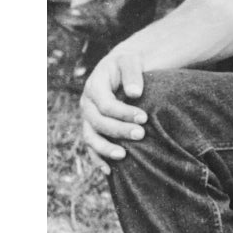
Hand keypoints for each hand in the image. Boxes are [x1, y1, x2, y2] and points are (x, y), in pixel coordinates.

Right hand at [79, 50, 147, 174]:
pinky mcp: (92, 128)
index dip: (124, 113)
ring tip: (123, 156)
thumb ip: (132, 73)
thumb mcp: (131, 61)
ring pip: (90, 137)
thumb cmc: (128, 65)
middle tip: (141, 134)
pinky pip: (91, 146)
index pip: (106, 104)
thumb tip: (135, 93)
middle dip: (119, 130)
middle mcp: (87, 104)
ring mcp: (88, 118)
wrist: (121, 69)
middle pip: (98, 122)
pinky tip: (110, 171)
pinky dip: (98, 159)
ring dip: (105, 148)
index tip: (144, 118)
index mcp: (95, 86)